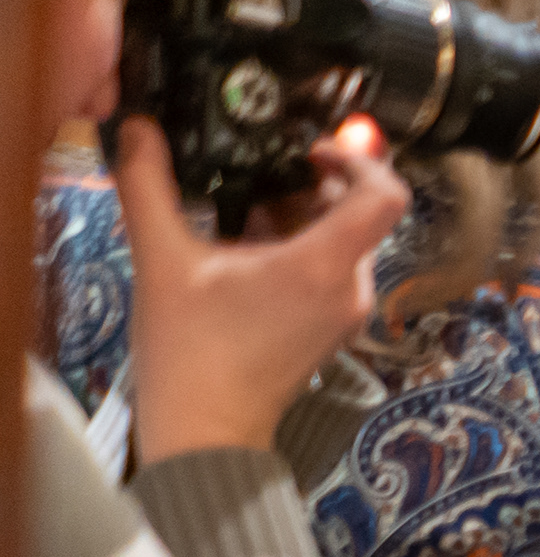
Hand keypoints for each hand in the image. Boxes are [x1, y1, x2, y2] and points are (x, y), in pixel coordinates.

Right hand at [115, 112, 409, 463]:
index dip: (361, 159)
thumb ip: (147, 184)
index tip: (314, 148)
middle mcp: (351, 288)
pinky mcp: (333, 327)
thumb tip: (136, 128)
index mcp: (324, 266)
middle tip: (262, 173)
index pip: (386, 195)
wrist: (206, 429)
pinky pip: (333, 270)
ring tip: (244, 209)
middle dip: (314, 186)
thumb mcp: (162, 258)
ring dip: (302, 216)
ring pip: (344, 241)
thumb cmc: (191, 353)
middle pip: (359, 214)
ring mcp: (346, 311)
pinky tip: (246, 246)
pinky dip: (300, 247)